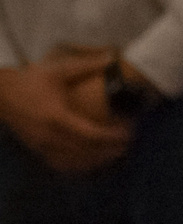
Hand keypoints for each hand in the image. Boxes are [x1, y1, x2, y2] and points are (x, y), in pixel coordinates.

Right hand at [0, 50, 130, 174]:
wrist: (0, 94)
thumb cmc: (29, 80)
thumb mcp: (57, 71)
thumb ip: (86, 66)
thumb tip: (112, 57)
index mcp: (57, 116)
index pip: (91, 134)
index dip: (112, 137)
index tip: (128, 134)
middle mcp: (49, 134)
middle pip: (86, 151)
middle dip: (110, 150)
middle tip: (128, 145)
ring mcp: (41, 145)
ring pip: (75, 161)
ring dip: (98, 160)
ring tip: (116, 153)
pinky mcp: (36, 149)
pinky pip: (60, 164)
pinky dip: (79, 166)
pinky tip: (93, 162)